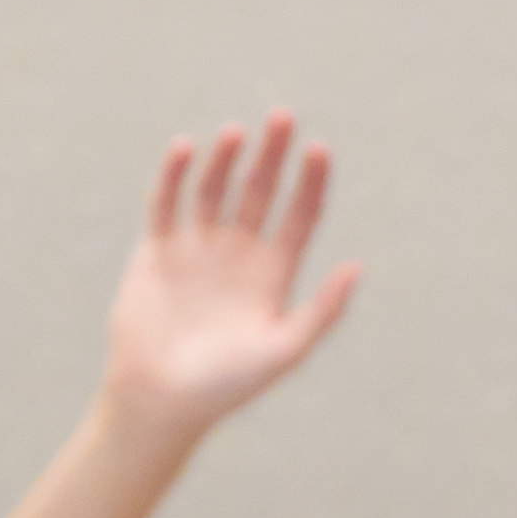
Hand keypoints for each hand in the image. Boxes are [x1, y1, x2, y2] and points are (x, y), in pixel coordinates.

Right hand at [89, 116, 361, 445]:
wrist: (160, 401)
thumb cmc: (227, 386)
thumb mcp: (284, 350)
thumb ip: (323, 311)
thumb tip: (359, 266)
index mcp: (274, 272)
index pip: (300, 213)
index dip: (310, 180)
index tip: (318, 149)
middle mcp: (239, 252)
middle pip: (261, 189)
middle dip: (273, 153)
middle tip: (283, 116)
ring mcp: (197, 248)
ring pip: (215, 188)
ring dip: (226, 159)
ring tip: (235, 133)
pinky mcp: (157, 250)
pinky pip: (167, 202)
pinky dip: (176, 175)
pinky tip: (187, 149)